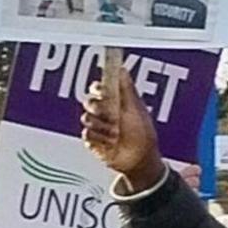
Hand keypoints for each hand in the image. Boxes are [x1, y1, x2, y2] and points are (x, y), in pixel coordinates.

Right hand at [79, 51, 163, 191]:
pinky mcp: (92, 140)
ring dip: (103, 127)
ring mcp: (96, 126)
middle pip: (88, 101)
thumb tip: (121, 68)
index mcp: (114, 101)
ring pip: (86, 118)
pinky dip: (99, 139)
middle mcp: (103, 112)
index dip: (98, 88)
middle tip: (112, 117)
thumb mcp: (135, 109)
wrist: (140, 159)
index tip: (103, 93)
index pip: (97, 88)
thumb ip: (126, 89)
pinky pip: (86, 133)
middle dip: (99, 109)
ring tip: (116, 134)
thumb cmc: (142, 133)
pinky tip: (110, 143)